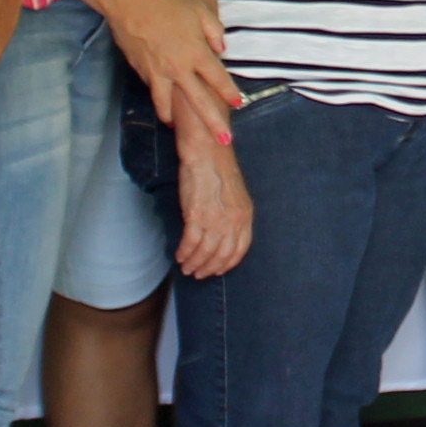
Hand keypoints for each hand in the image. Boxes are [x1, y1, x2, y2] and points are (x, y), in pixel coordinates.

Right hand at [115, 0, 239, 146]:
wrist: (130, 2)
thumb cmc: (167, 1)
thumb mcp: (200, 10)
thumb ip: (215, 31)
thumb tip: (221, 49)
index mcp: (197, 53)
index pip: (218, 79)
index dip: (230, 93)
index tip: (238, 104)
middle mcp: (179, 68)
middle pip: (199, 102)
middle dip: (213, 123)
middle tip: (223, 140)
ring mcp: (158, 72)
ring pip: (167, 104)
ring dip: (173, 118)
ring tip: (177, 128)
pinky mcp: (141, 71)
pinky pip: (153, 90)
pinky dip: (157, 99)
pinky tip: (160, 103)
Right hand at [173, 129, 254, 279]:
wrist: (207, 152)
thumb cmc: (217, 170)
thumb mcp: (234, 196)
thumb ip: (232, 216)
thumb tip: (221, 234)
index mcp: (246, 215)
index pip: (240, 249)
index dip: (228, 263)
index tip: (218, 270)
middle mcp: (234, 220)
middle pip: (222, 255)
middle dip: (209, 268)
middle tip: (198, 274)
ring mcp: (216, 219)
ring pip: (205, 252)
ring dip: (194, 263)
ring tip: (186, 267)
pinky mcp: (197, 216)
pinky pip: (190, 243)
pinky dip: (184, 253)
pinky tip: (179, 256)